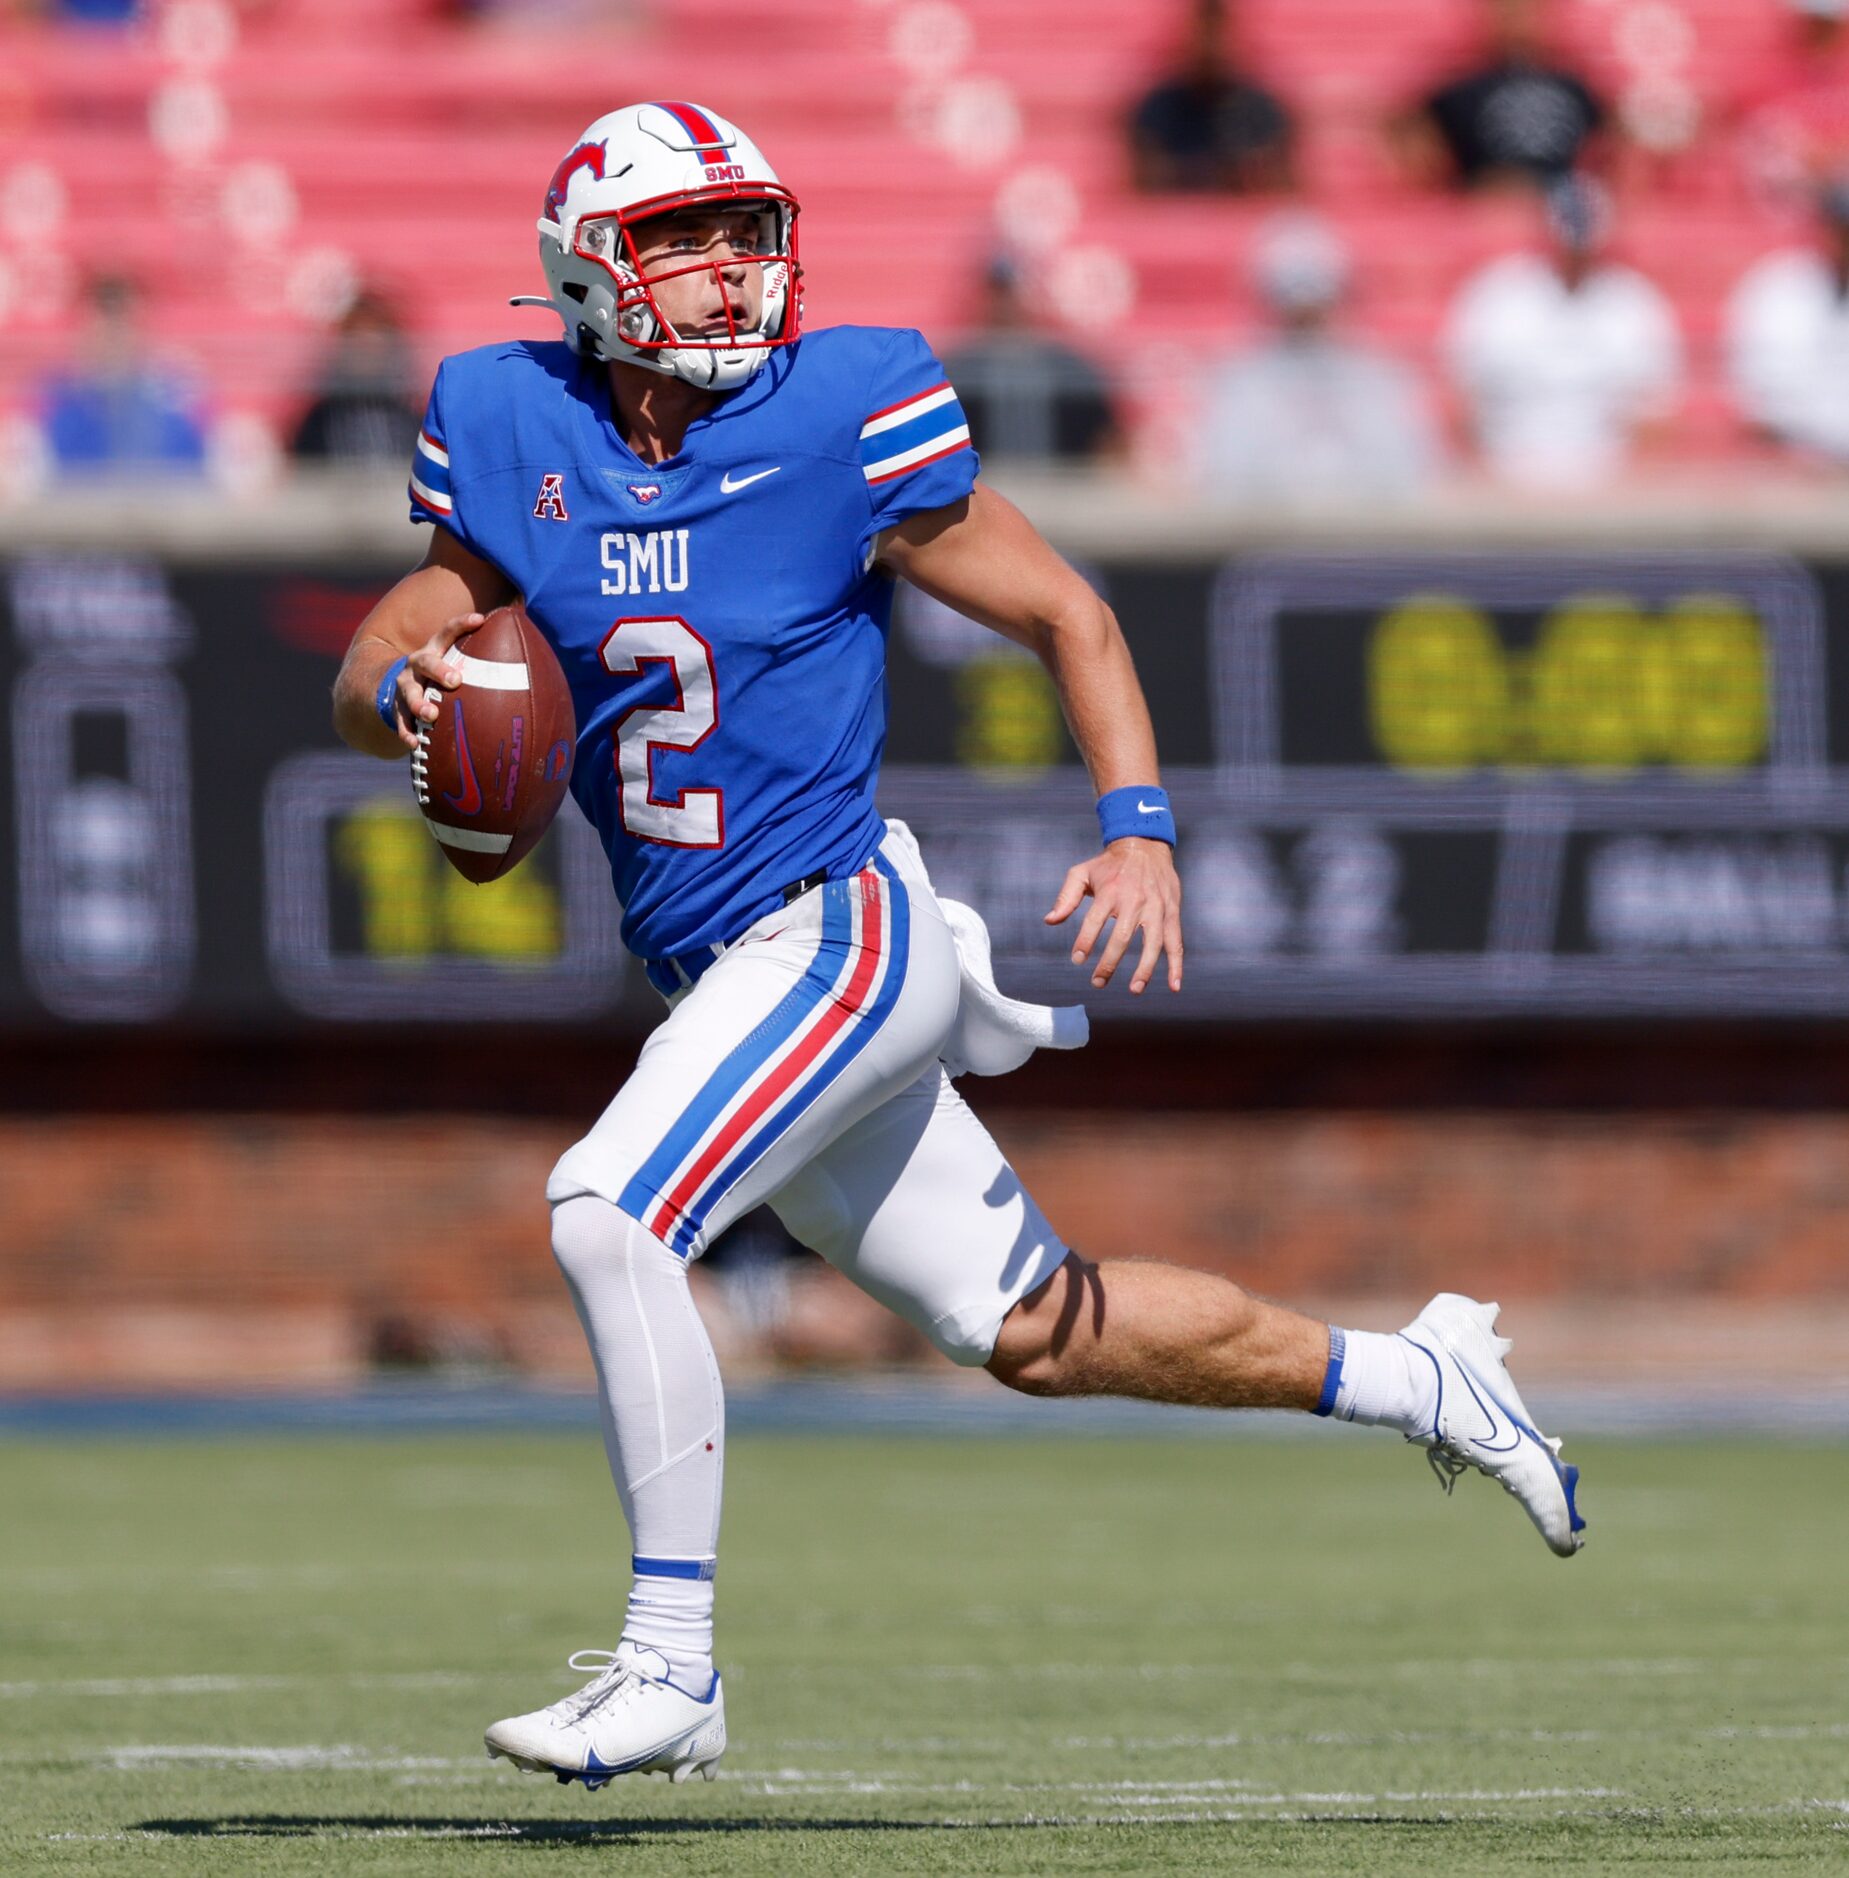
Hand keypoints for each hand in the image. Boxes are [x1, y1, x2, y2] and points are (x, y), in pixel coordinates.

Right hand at [390, 612, 484, 750]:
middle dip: (439, 669)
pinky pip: (400, 720)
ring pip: (410, 692)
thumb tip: (521, 643)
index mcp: (434, 650)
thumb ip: (478, 659)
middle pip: (426, 662)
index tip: (480, 620)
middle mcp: (417, 664)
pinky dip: (406, 732)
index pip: (447, 632)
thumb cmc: (439, 674)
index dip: (462, 624)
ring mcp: (405, 686)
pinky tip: (414, 743)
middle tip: (455, 680)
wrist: (396, 686)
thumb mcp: (452, 661)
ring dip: (419, 704)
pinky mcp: (397, 707)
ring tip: (431, 715)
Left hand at [1044, 837, 1182, 994]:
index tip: (1077, 959)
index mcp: (1110, 891)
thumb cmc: (1109, 865)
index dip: (1085, 942)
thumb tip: (1050, 921)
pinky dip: (1177, 965)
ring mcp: (1156, 907)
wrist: (1144, 845)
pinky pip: (1176, 942)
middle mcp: (1135, 900)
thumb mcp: (1082, 873)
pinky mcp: (1172, 912)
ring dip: (1145, 969)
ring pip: (1153, 943)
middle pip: (1122, 937)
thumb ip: (1066, 897)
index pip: (1094, 921)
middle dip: (1109, 963)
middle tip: (1097, 982)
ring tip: (1134, 989)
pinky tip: (1174, 986)